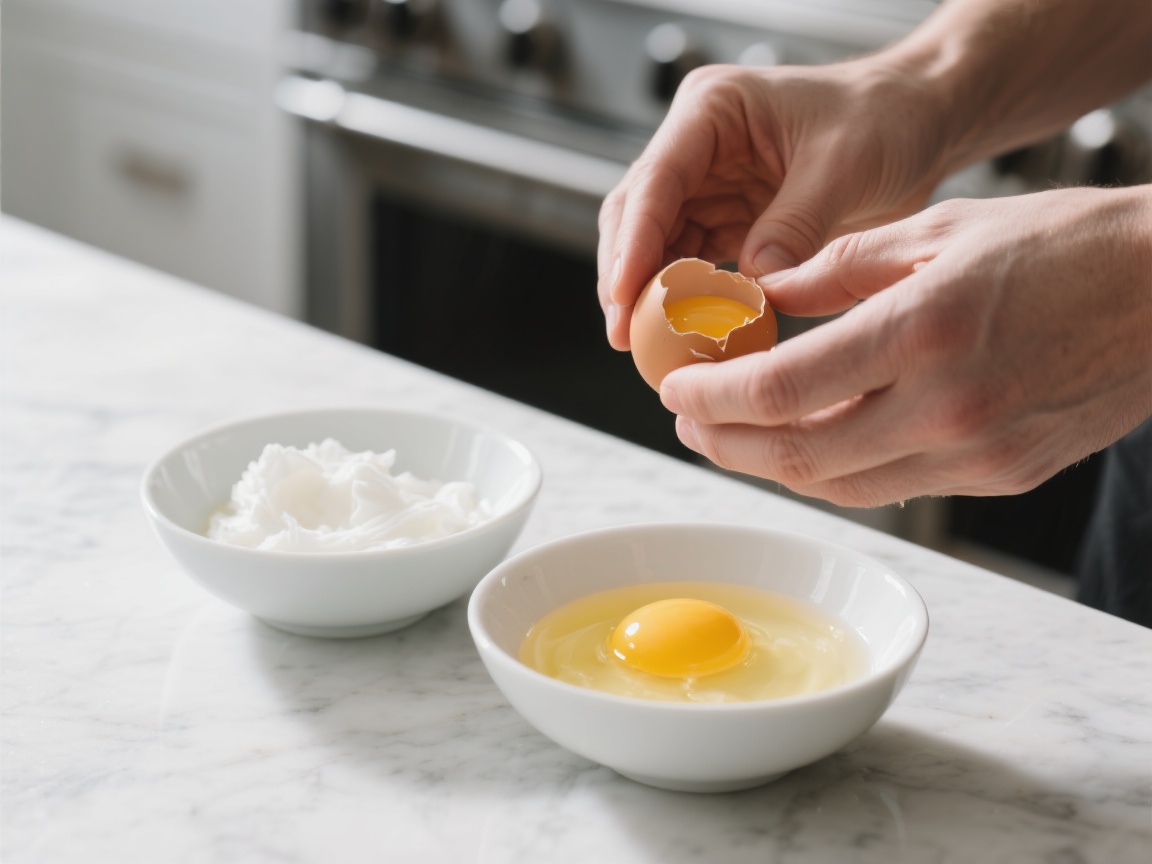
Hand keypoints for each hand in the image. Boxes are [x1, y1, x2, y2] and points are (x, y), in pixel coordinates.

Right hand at [596, 60, 949, 349]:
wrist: (918, 124)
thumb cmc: (885, 117)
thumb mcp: (843, 166)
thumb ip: (794, 225)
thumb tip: (752, 289)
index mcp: (713, 109)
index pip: (656, 179)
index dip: (634, 241)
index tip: (626, 294)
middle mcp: (697, 147)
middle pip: (636, 215)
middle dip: (625, 277)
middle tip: (625, 335)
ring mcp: (708, 185)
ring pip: (655, 246)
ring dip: (649, 297)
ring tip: (648, 347)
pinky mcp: (726, 221)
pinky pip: (691, 267)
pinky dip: (685, 302)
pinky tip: (686, 335)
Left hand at [659, 187, 1151, 505]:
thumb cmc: (1064, 244)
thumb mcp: (940, 226)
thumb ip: (839, 269)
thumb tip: (765, 296)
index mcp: (924, 330)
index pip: (784, 389)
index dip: (713, 397)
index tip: (676, 387)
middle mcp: (947, 407)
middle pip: (796, 454)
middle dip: (724, 441)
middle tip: (687, 418)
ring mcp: (977, 454)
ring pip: (837, 485)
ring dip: (769, 465)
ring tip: (730, 434)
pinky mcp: (999, 476)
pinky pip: (888, 488)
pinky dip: (832, 472)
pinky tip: (804, 444)